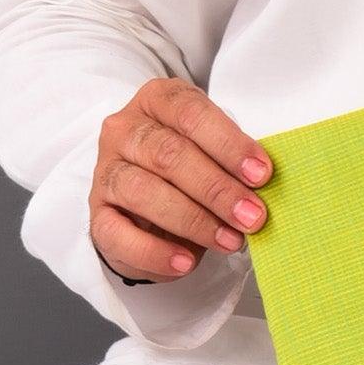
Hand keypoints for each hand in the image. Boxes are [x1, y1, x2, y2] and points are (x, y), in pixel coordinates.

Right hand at [90, 77, 271, 282]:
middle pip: (168, 154)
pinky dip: (154, 251)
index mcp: (158, 101)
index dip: (228, 144)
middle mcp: (125, 130)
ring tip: (230, 241)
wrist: (150, 205)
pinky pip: (117, 233)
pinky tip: (186, 262)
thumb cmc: (193, 169)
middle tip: (252, 216)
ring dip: (193, 220)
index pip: (190, 113)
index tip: (261, 174)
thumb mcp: (215, 153)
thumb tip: (266, 186)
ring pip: (142, 191)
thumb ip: (233, 162)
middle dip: (217, 189)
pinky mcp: (97, 214)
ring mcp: (107, 171)